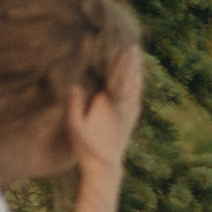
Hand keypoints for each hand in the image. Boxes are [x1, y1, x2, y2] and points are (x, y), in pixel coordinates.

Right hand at [65, 47, 144, 175]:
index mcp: (111, 106)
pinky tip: (138, 78)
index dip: (122, 62)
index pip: (118, 78)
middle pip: (131, 79)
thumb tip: (74, 86)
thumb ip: (73, 106)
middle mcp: (125, 107)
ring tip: (137, 55)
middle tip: (134, 44)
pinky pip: (137, 95)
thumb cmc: (86, 148)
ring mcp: (130, 113)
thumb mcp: (74, 128)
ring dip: (136, 70)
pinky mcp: (131, 119)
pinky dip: (138, 83)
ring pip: (137, 86)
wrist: (104, 168)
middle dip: (132, 61)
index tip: (125, 47)